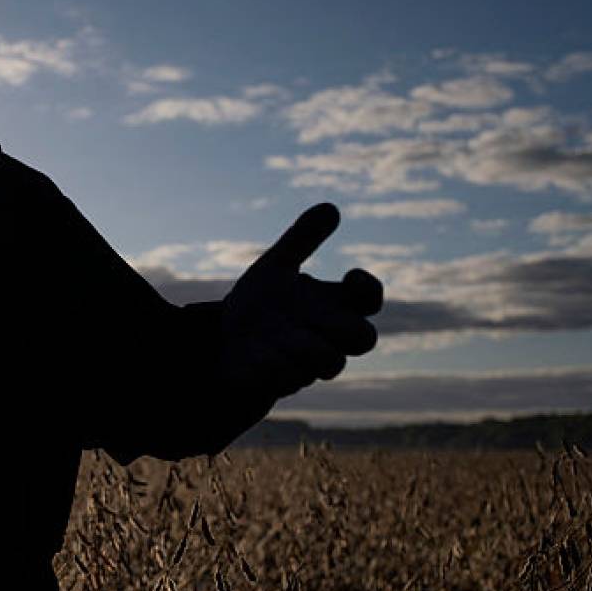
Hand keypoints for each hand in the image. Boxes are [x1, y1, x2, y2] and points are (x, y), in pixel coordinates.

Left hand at [219, 203, 382, 399]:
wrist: (221, 345)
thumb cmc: (259, 307)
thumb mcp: (275, 267)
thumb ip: (301, 239)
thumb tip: (331, 207)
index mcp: (330, 308)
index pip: (370, 301)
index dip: (369, 290)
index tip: (349, 275)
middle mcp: (326, 339)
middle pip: (364, 338)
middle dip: (341, 324)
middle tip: (307, 312)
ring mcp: (305, 365)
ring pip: (331, 363)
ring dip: (308, 345)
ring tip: (278, 334)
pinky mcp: (277, 383)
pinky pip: (286, 380)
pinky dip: (273, 363)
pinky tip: (253, 349)